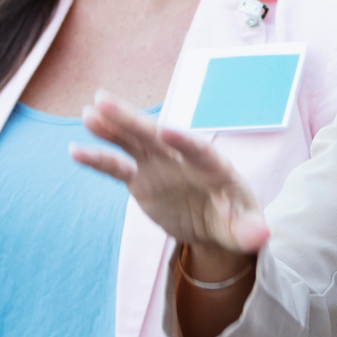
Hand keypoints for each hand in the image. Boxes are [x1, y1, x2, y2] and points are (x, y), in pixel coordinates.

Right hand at [75, 92, 269, 263]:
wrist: (215, 224)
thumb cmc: (236, 222)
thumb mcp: (245, 229)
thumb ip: (250, 231)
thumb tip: (262, 236)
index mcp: (213, 167)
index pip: (198, 150)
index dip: (184, 141)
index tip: (166, 129)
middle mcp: (183, 158)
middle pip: (156, 136)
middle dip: (133, 119)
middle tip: (104, 101)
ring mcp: (160, 166)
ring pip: (133, 142)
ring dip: (112, 127)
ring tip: (88, 114)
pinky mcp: (141, 179)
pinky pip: (117, 167)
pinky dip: (98, 159)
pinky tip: (74, 151)